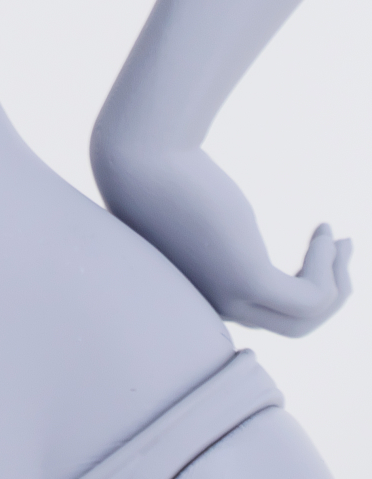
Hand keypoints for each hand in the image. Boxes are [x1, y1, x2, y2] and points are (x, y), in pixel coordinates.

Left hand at [90, 136, 352, 336]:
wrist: (138, 152)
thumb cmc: (156, 168)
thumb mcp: (189, 204)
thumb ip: (206, 226)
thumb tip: (220, 219)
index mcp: (202, 291)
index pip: (263, 313)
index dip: (300, 286)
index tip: (318, 251)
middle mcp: (215, 303)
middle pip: (293, 325)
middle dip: (328, 292)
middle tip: (340, 246)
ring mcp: (230, 295)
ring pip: (307, 318)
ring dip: (337, 282)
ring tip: (338, 236)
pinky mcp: (246, 277)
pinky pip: (310, 296)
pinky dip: (328, 268)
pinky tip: (325, 230)